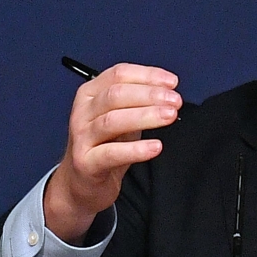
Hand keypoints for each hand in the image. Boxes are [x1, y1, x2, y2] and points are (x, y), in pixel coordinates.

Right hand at [44, 63, 181, 242]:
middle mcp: (82, 111)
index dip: (148, 75)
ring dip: (145, 116)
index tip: (172, 83)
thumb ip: (139, 101)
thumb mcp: (121, 116)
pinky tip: (155, 146)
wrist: (81, 182)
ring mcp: (81, 137)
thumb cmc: (104, 144)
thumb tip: (168, 91)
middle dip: (150, 95)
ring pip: (113, 120)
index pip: (119, 74)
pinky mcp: (86, 162)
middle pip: (116, 95)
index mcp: (90, 93)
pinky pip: (111, 153)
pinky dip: (136, 149)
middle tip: (175, 100)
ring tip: (170, 116)